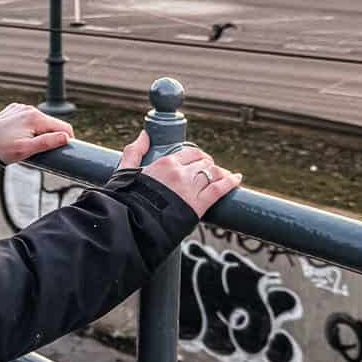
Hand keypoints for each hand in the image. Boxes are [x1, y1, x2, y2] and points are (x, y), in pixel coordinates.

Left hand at [0, 103, 74, 164]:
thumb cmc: (1, 148)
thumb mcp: (26, 150)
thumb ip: (47, 142)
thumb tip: (66, 137)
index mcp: (36, 117)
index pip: (63, 127)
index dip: (67, 140)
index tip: (63, 151)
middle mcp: (30, 109)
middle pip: (52, 123)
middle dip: (52, 137)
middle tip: (41, 151)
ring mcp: (22, 108)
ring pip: (41, 121)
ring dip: (40, 132)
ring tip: (27, 144)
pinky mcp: (15, 110)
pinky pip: (29, 119)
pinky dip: (29, 128)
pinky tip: (19, 136)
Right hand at [115, 130, 241, 218]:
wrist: (131, 226)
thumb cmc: (126, 201)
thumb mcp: (125, 172)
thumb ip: (134, 151)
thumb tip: (145, 134)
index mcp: (165, 163)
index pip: (189, 152)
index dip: (197, 156)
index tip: (198, 160)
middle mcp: (180, 173)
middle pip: (203, 162)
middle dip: (208, 165)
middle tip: (209, 170)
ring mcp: (190, 188)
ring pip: (213, 173)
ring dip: (220, 173)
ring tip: (224, 175)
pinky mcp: (198, 205)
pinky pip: (219, 189)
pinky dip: (230, 182)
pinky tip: (237, 179)